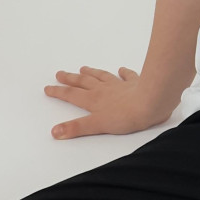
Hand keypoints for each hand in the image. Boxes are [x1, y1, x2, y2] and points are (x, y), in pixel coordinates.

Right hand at [44, 65, 169, 138]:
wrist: (152, 102)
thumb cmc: (126, 116)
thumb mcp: (98, 125)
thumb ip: (77, 128)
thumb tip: (55, 131)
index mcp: (94, 100)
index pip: (72, 95)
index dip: (59, 92)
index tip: (48, 88)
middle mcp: (104, 90)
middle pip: (84, 82)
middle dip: (70, 79)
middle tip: (60, 73)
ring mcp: (120, 85)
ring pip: (102, 76)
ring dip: (92, 72)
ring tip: (83, 67)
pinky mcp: (136, 83)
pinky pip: (128, 75)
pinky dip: (123, 72)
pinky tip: (121, 69)